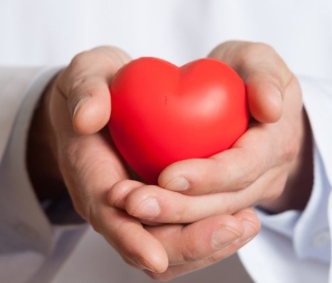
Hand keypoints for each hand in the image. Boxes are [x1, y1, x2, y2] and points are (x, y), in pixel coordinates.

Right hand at [26, 46, 259, 277]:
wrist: (99, 97)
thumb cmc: (94, 84)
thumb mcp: (87, 73)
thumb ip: (85, 90)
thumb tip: (87, 118)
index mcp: (90, 174)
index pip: (109, 217)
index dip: (132, 238)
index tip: (157, 257)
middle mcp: (112, 201)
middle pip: (148, 244)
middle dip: (188, 244)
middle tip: (232, 226)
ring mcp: (138, 205)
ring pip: (170, 246)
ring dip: (207, 244)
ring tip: (245, 225)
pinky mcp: (160, 201)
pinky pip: (184, 230)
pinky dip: (211, 232)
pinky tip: (243, 219)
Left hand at [110, 41, 313, 225]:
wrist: (252, 97)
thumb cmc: (250, 73)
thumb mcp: (259, 60)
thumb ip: (264, 75)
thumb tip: (270, 108)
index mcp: (276, 143)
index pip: (246, 167)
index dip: (210, 176)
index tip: (168, 176)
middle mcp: (266, 176)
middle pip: (224, 203)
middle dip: (180, 208)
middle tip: (135, 203)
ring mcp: (248, 191)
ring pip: (210, 217)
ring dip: (168, 219)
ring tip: (129, 207)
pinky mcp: (226, 196)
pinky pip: (200, 215)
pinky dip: (168, 219)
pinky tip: (135, 213)